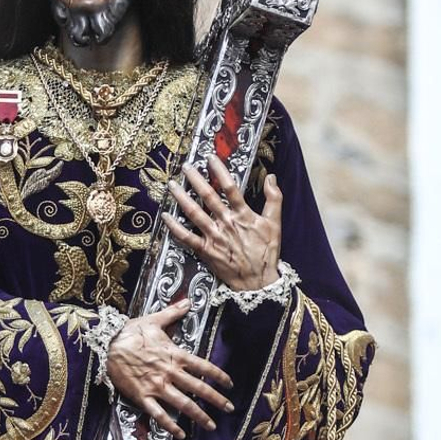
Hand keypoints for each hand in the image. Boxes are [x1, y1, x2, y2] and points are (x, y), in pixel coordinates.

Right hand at [105, 298, 235, 439]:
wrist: (107, 345)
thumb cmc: (130, 333)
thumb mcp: (154, 320)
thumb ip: (173, 313)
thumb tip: (187, 300)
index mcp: (175, 354)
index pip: (203, 366)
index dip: (219, 376)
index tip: (230, 385)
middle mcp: (170, 372)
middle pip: (198, 388)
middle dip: (216, 400)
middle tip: (230, 409)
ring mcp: (157, 386)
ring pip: (183, 404)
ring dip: (199, 416)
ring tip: (211, 425)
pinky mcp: (143, 396)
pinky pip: (159, 414)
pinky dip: (171, 426)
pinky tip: (181, 435)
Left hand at [164, 160, 281, 292]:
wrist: (258, 282)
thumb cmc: (266, 253)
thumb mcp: (275, 224)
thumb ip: (274, 198)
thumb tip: (271, 177)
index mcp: (243, 215)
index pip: (230, 187)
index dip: (219, 170)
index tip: (210, 158)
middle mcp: (226, 223)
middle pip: (208, 196)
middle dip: (195, 179)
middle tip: (185, 166)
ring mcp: (214, 237)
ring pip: (194, 213)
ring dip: (181, 198)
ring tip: (172, 185)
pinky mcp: (206, 251)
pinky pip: (186, 237)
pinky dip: (174, 227)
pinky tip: (165, 216)